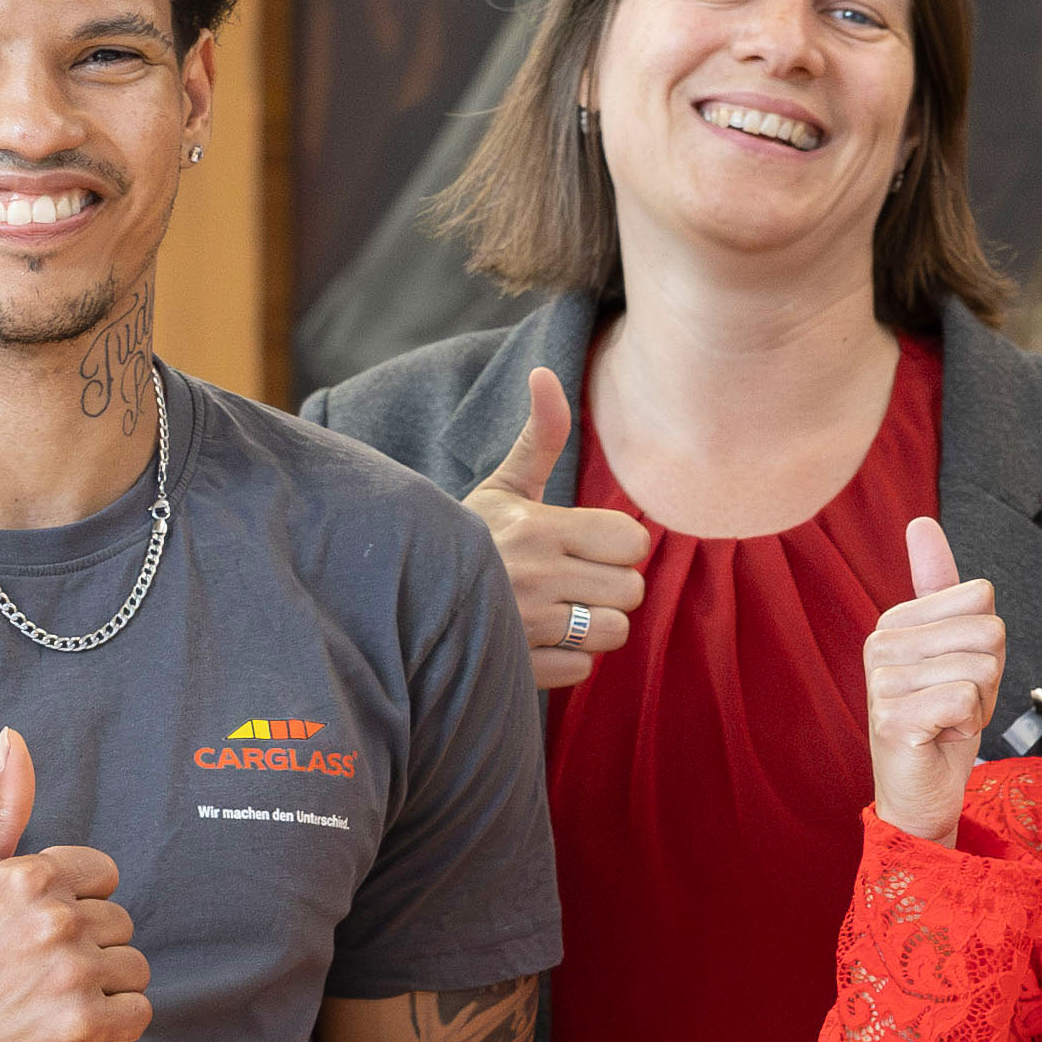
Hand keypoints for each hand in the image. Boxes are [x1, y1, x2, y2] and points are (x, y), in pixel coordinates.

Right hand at [0, 731, 148, 1041]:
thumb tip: (14, 739)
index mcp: (30, 878)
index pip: (104, 875)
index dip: (74, 901)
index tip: (36, 926)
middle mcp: (55, 924)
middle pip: (119, 923)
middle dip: (87, 944)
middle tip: (35, 966)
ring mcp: (71, 978)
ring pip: (132, 968)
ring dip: (102, 985)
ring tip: (50, 995)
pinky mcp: (82, 1030)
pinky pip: (137, 1013)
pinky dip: (112, 1024)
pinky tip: (67, 1022)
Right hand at [467, 370, 653, 692]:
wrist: (408, 592)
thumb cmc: (472, 536)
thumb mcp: (505, 485)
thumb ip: (540, 436)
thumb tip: (544, 373)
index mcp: (539, 527)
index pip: (632, 541)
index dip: (619, 545)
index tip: (590, 545)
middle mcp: (536, 576)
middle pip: (632, 590)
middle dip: (612, 587)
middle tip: (578, 580)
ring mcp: (527, 627)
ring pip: (613, 632)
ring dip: (594, 625)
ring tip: (563, 610)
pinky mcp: (519, 668)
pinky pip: (581, 668)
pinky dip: (567, 659)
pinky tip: (540, 639)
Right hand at [864, 518, 1004, 844]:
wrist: (921, 793)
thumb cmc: (941, 722)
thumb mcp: (953, 650)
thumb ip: (940, 589)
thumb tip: (921, 523)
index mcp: (896, 620)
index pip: (982, 599)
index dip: (989, 644)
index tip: (958, 675)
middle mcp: (882, 642)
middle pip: (988, 630)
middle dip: (989, 676)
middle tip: (956, 704)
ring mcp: (883, 680)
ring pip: (982, 667)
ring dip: (981, 704)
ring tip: (948, 720)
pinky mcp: (892, 717)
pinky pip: (966, 698)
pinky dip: (969, 724)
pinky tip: (940, 736)